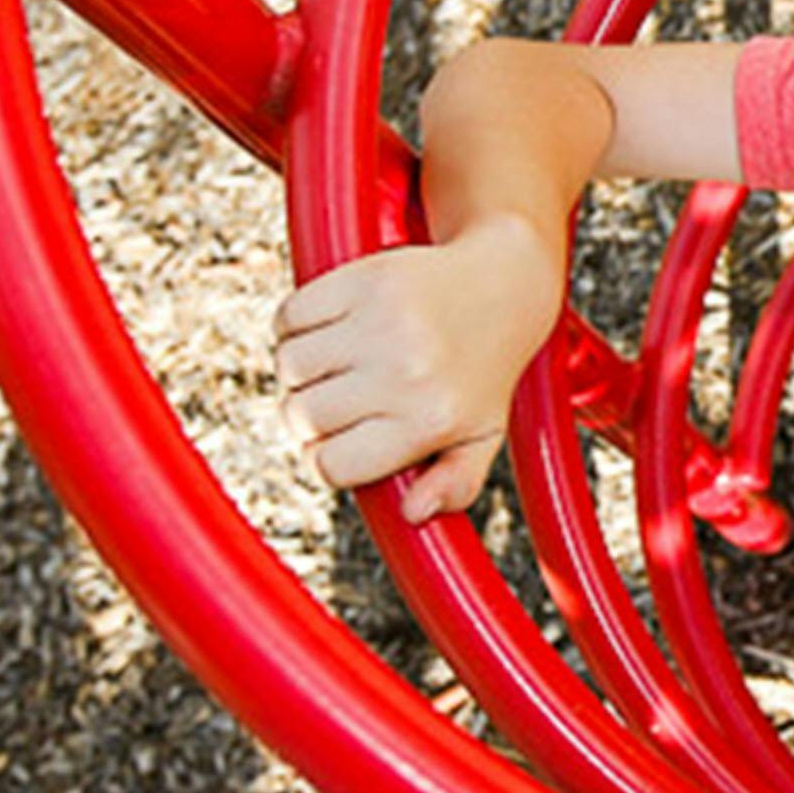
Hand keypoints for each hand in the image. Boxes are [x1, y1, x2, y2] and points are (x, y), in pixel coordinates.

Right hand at [271, 218, 564, 521]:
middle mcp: (407, 373)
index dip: (325, 458)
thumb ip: (455, 484)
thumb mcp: (483, 434)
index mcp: (430, 420)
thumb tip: (414, 512)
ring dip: (300, 369)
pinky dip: (295, 326)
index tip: (341, 441)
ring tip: (338, 363)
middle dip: (309, 415)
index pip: (331, 465)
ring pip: (289, 366)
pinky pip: (289, 316)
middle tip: (342, 398)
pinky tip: (330, 329)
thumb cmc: (482, 369)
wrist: (504, 284)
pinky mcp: (365, 280)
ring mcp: (384, 323)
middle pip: (301, 416)